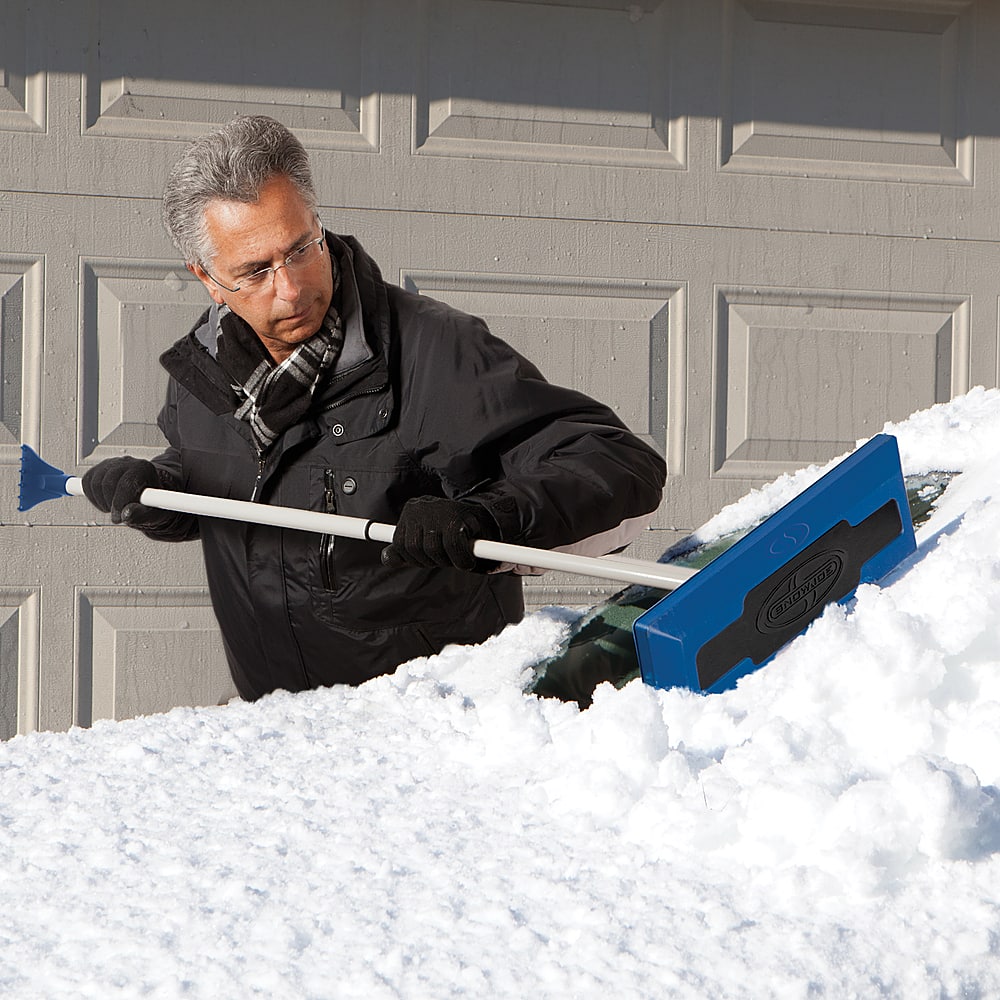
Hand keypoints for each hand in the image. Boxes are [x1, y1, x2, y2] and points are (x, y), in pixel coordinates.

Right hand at [82, 457, 164, 526]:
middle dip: (110, 503)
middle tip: (118, 515)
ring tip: (114, 508)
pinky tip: (106, 502)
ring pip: (94, 483)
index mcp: (144, 469)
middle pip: (107, 483)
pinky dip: (93, 497)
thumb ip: (142, 515)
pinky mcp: (100, 469)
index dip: (119, 503)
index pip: (126, 483)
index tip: (119, 517)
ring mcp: (112, 463)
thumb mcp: (155, 514)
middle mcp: (128, 462)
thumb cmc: (156, 504)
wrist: (152, 496)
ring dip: (101, 501)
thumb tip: (126, 514)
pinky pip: (87, 482)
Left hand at [381, 496, 498, 571]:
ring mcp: (438, 510)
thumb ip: (404, 550)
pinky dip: (462, 560)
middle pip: (413, 548)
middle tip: (445, 559)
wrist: (484, 521)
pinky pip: (453, 548)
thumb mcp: (424, 540)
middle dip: (429, 561)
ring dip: (447, 562)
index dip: (413, 558)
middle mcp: (421, 506)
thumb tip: (386, 558)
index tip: (427, 559)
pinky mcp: (457, 517)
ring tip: (457, 558)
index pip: (399, 544)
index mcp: (411, 510)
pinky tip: (467, 560)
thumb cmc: (450, 533)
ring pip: (432, 550)